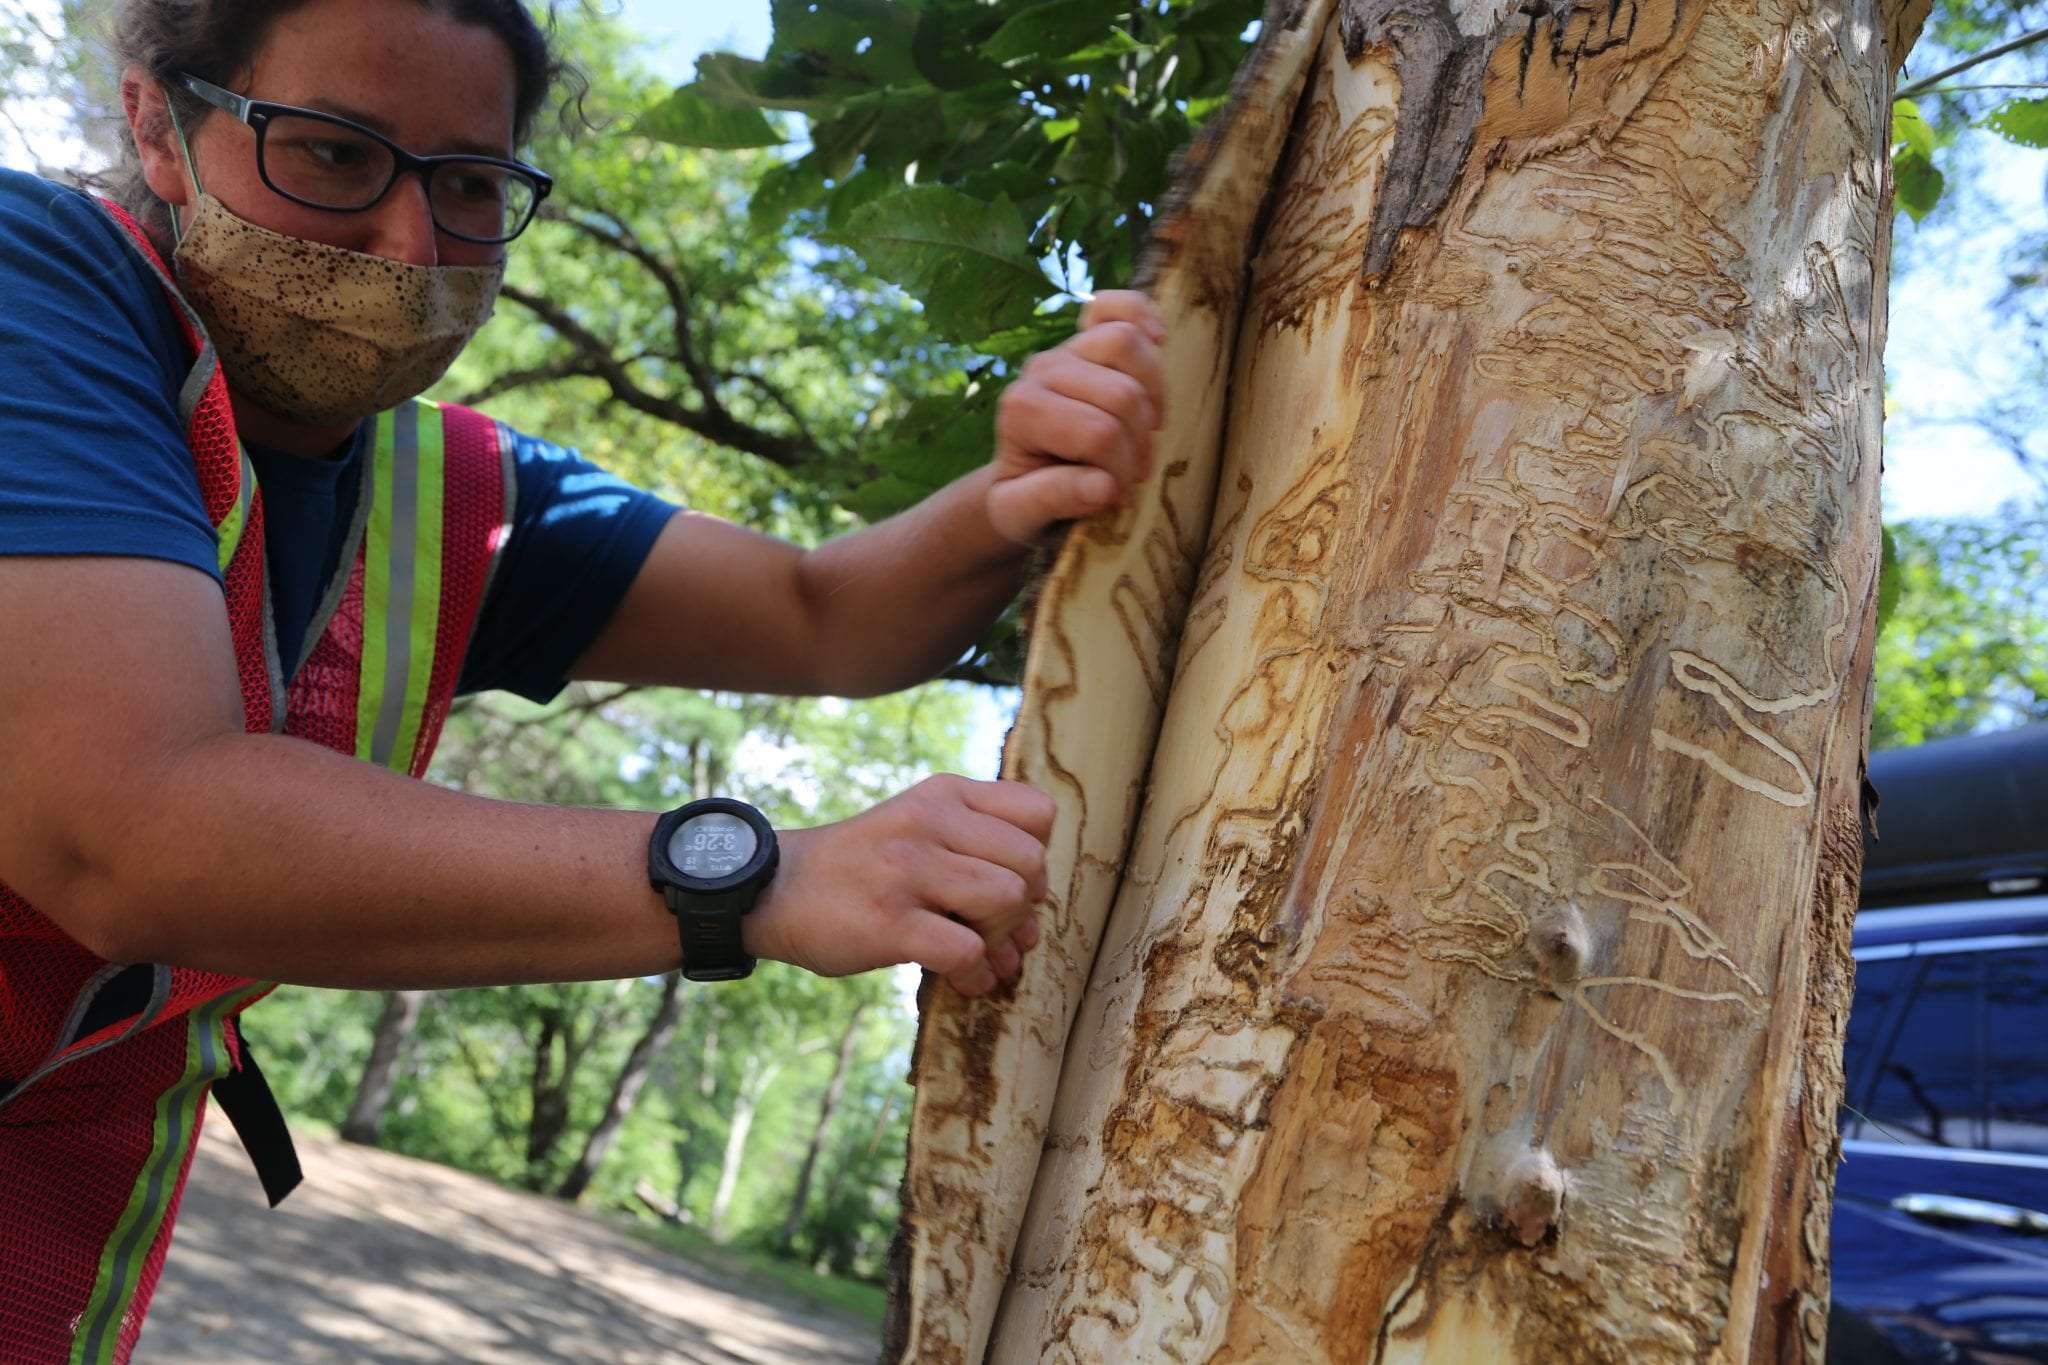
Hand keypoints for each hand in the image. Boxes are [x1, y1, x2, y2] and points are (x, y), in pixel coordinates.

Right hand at [742, 775, 1053, 995]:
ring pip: (1006, 900)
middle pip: (1030, 863)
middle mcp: (929, 822)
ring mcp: (907, 870)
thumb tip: (1032, 929)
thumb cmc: (860, 867)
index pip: (1039, 813)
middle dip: (1023, 906)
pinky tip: (958, 979)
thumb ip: (975, 853)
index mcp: (943, 795)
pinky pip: (967, 951)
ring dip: (999, 939)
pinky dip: (974, 975)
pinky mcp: (889, 922)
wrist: (773, 889)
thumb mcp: (916, 826)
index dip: (1036, 857)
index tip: (1007, 882)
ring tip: (975, 952)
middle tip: (991, 927)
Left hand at [986, 290, 1168, 543]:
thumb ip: (1054, 501)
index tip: (1113, 497)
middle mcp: (1039, 369)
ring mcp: (1065, 347)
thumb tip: (1103, 486)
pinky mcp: (1085, 337)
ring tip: (1144, 432)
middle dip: (1139, 446)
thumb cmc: (1025, 498)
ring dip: (1154, 397)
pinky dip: (1143, 315)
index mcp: (1020, 411)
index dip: (1120, 472)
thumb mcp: (1021, 515)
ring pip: (1128, 344)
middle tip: (1131, 474)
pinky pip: (1117, 306)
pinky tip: (1159, 340)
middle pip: (1124, 394)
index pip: (1101, 433)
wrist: (1019, 478)